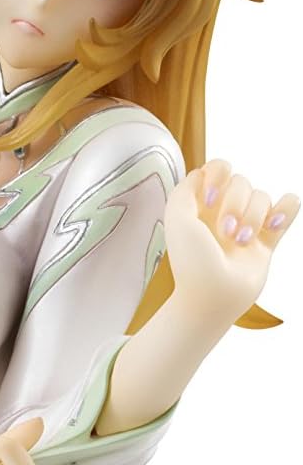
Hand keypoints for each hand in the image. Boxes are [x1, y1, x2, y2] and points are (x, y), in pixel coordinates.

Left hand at [164, 160, 299, 325]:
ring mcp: (247, 225)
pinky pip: (286, 209)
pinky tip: (275, 222)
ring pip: (262, 197)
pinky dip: (286, 208)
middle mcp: (224, 211)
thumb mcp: (177, 217)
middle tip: (225, 233)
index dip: (219, 176)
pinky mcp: (267, 241)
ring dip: (253, 217)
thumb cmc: (192, 262)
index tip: (210, 199)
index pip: (219, 167)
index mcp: (202, 203)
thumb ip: (186, 186)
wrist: (212, 297)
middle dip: (235, 204)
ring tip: (241, 242)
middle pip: (242, 182)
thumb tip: (204, 172)